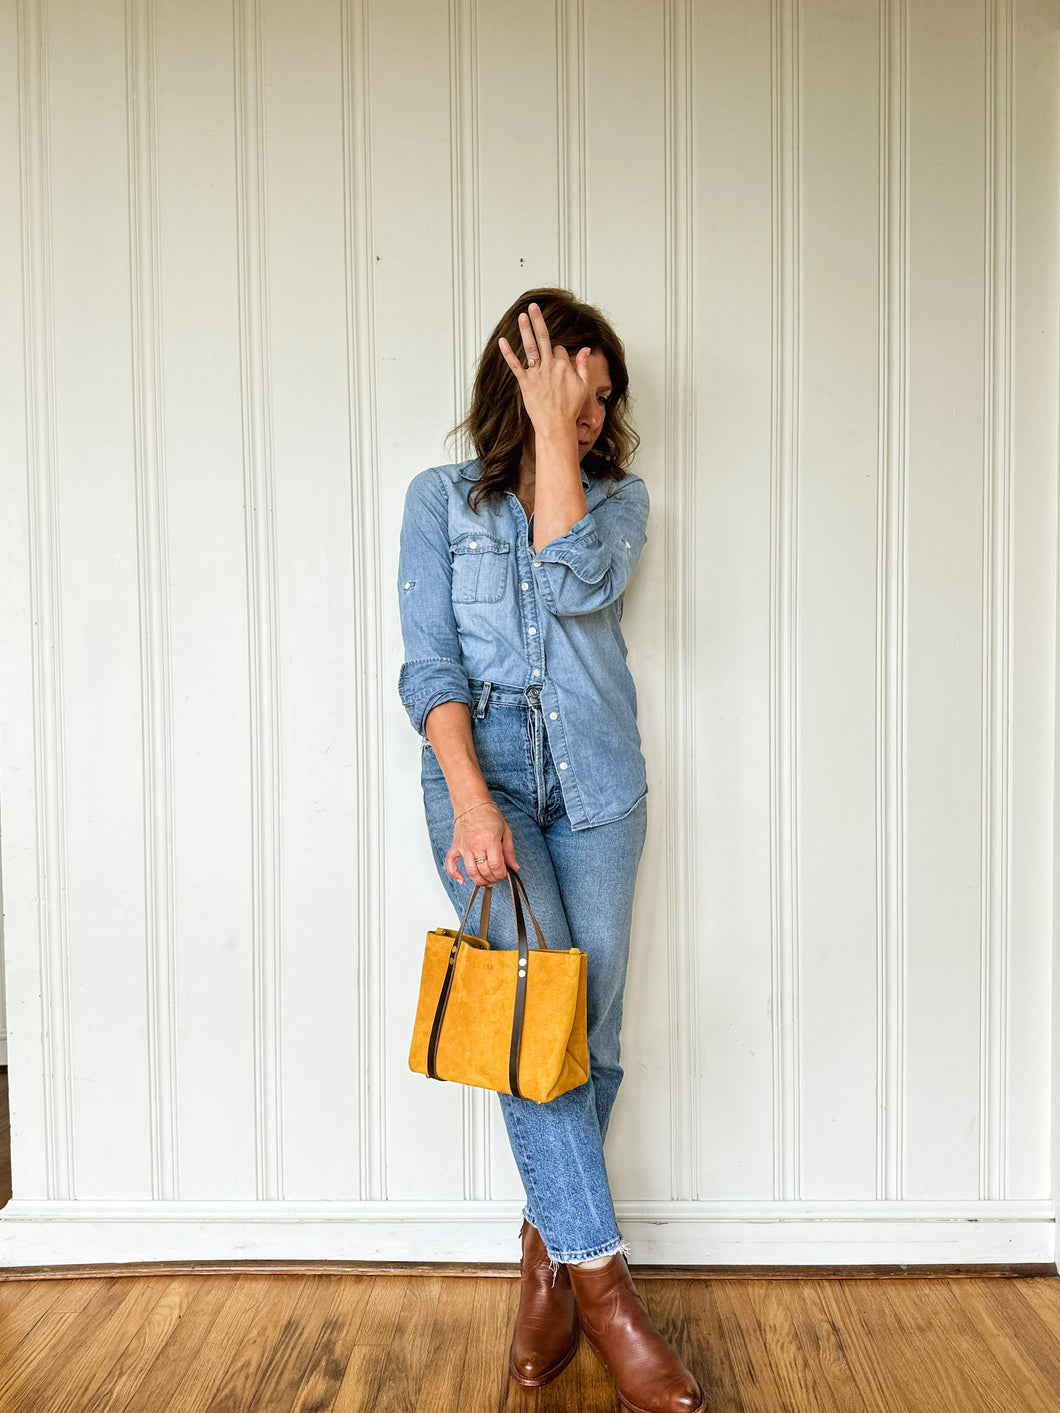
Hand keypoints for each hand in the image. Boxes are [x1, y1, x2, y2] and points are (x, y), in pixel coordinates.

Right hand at [446, 800, 520, 886]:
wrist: (471, 803)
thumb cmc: (488, 814)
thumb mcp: (505, 830)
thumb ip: (509, 851)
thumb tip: (514, 867)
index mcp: (490, 840)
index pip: (496, 866)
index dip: (501, 874)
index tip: (504, 874)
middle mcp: (476, 845)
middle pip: (484, 871)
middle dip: (493, 879)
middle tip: (497, 877)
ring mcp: (464, 847)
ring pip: (471, 871)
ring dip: (479, 880)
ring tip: (486, 881)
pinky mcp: (456, 846)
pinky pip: (451, 864)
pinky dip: (454, 874)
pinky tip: (462, 879)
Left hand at [498, 302, 590, 439]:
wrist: (556, 426)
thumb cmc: (570, 409)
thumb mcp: (583, 386)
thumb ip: (583, 365)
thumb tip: (586, 349)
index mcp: (564, 366)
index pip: (559, 349)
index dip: (559, 354)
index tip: (558, 364)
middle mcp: (550, 366)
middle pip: (544, 338)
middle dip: (538, 320)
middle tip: (533, 307)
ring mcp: (536, 374)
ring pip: (530, 347)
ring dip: (525, 330)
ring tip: (521, 316)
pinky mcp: (525, 383)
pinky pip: (515, 365)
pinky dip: (508, 353)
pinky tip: (502, 341)